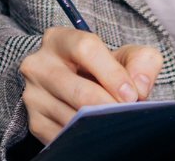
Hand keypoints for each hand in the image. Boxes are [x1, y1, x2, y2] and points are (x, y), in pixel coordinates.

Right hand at [19, 27, 161, 143]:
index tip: (132, 94)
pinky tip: (96, 130)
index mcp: (59, 39)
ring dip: (99, 124)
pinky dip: (85, 135)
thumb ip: (142, 62)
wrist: (79, 87)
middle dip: (109, 106)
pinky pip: (65, 135)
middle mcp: (38, 65)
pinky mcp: (35, 121)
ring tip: (114, 121)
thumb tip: (140, 86)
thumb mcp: (125, 56)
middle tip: (126, 114)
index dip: (113, 73)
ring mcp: (33, 95)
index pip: (85, 49)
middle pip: (79, 91)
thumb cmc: (103, 69)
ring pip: (73, 116)